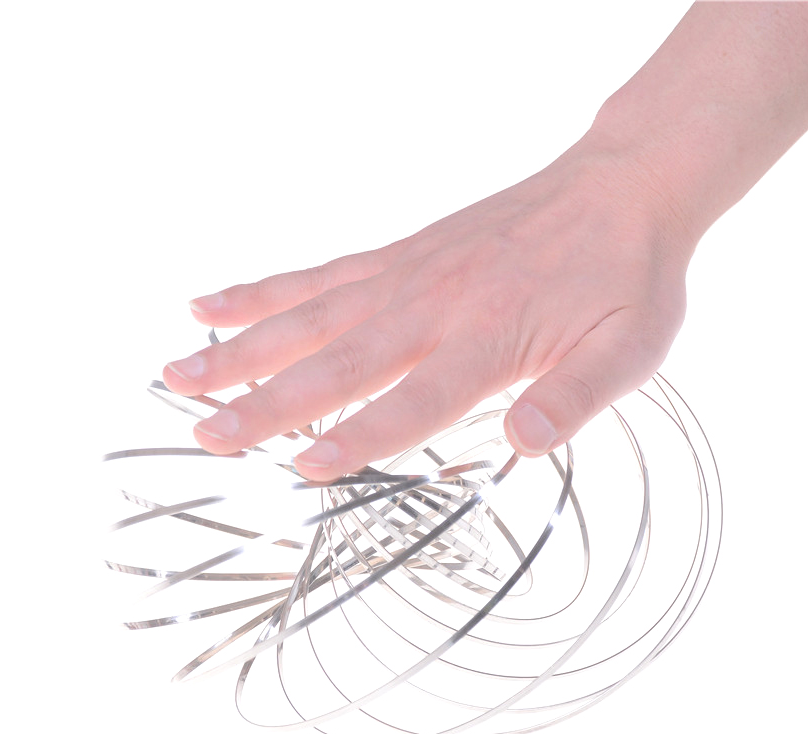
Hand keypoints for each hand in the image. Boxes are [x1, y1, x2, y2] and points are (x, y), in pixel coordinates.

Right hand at [162, 141, 692, 480]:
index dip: (358, 437)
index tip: (300, 471)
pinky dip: (264, 290)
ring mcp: (409, 274)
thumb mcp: (630, 350)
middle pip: (337, 361)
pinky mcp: (401, 254)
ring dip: (242, 349)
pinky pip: (321, 273)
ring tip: (177, 374)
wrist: (624, 189)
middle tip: (204, 436)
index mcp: (488, 337)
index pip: (412, 400)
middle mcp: (434, 304)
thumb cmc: (628, 279)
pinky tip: (213, 302)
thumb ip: (576, 397)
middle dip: (267, 404)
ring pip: (309, 316)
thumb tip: (523, 445)